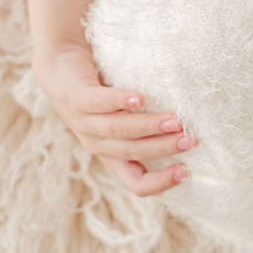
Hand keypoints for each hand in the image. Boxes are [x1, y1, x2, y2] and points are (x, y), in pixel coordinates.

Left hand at [33, 43, 193, 196]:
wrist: (60, 69)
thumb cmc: (101, 94)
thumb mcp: (122, 119)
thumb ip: (146, 128)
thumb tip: (188, 131)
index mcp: (111, 154)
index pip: (136, 182)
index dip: (160, 182)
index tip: (186, 170)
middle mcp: (97, 143)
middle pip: (132, 153)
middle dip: (164, 147)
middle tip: (191, 139)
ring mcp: (84, 122)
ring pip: (119, 130)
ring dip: (149, 126)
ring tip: (175, 119)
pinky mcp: (76, 99)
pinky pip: (100, 102)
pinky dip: (121, 101)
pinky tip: (140, 98)